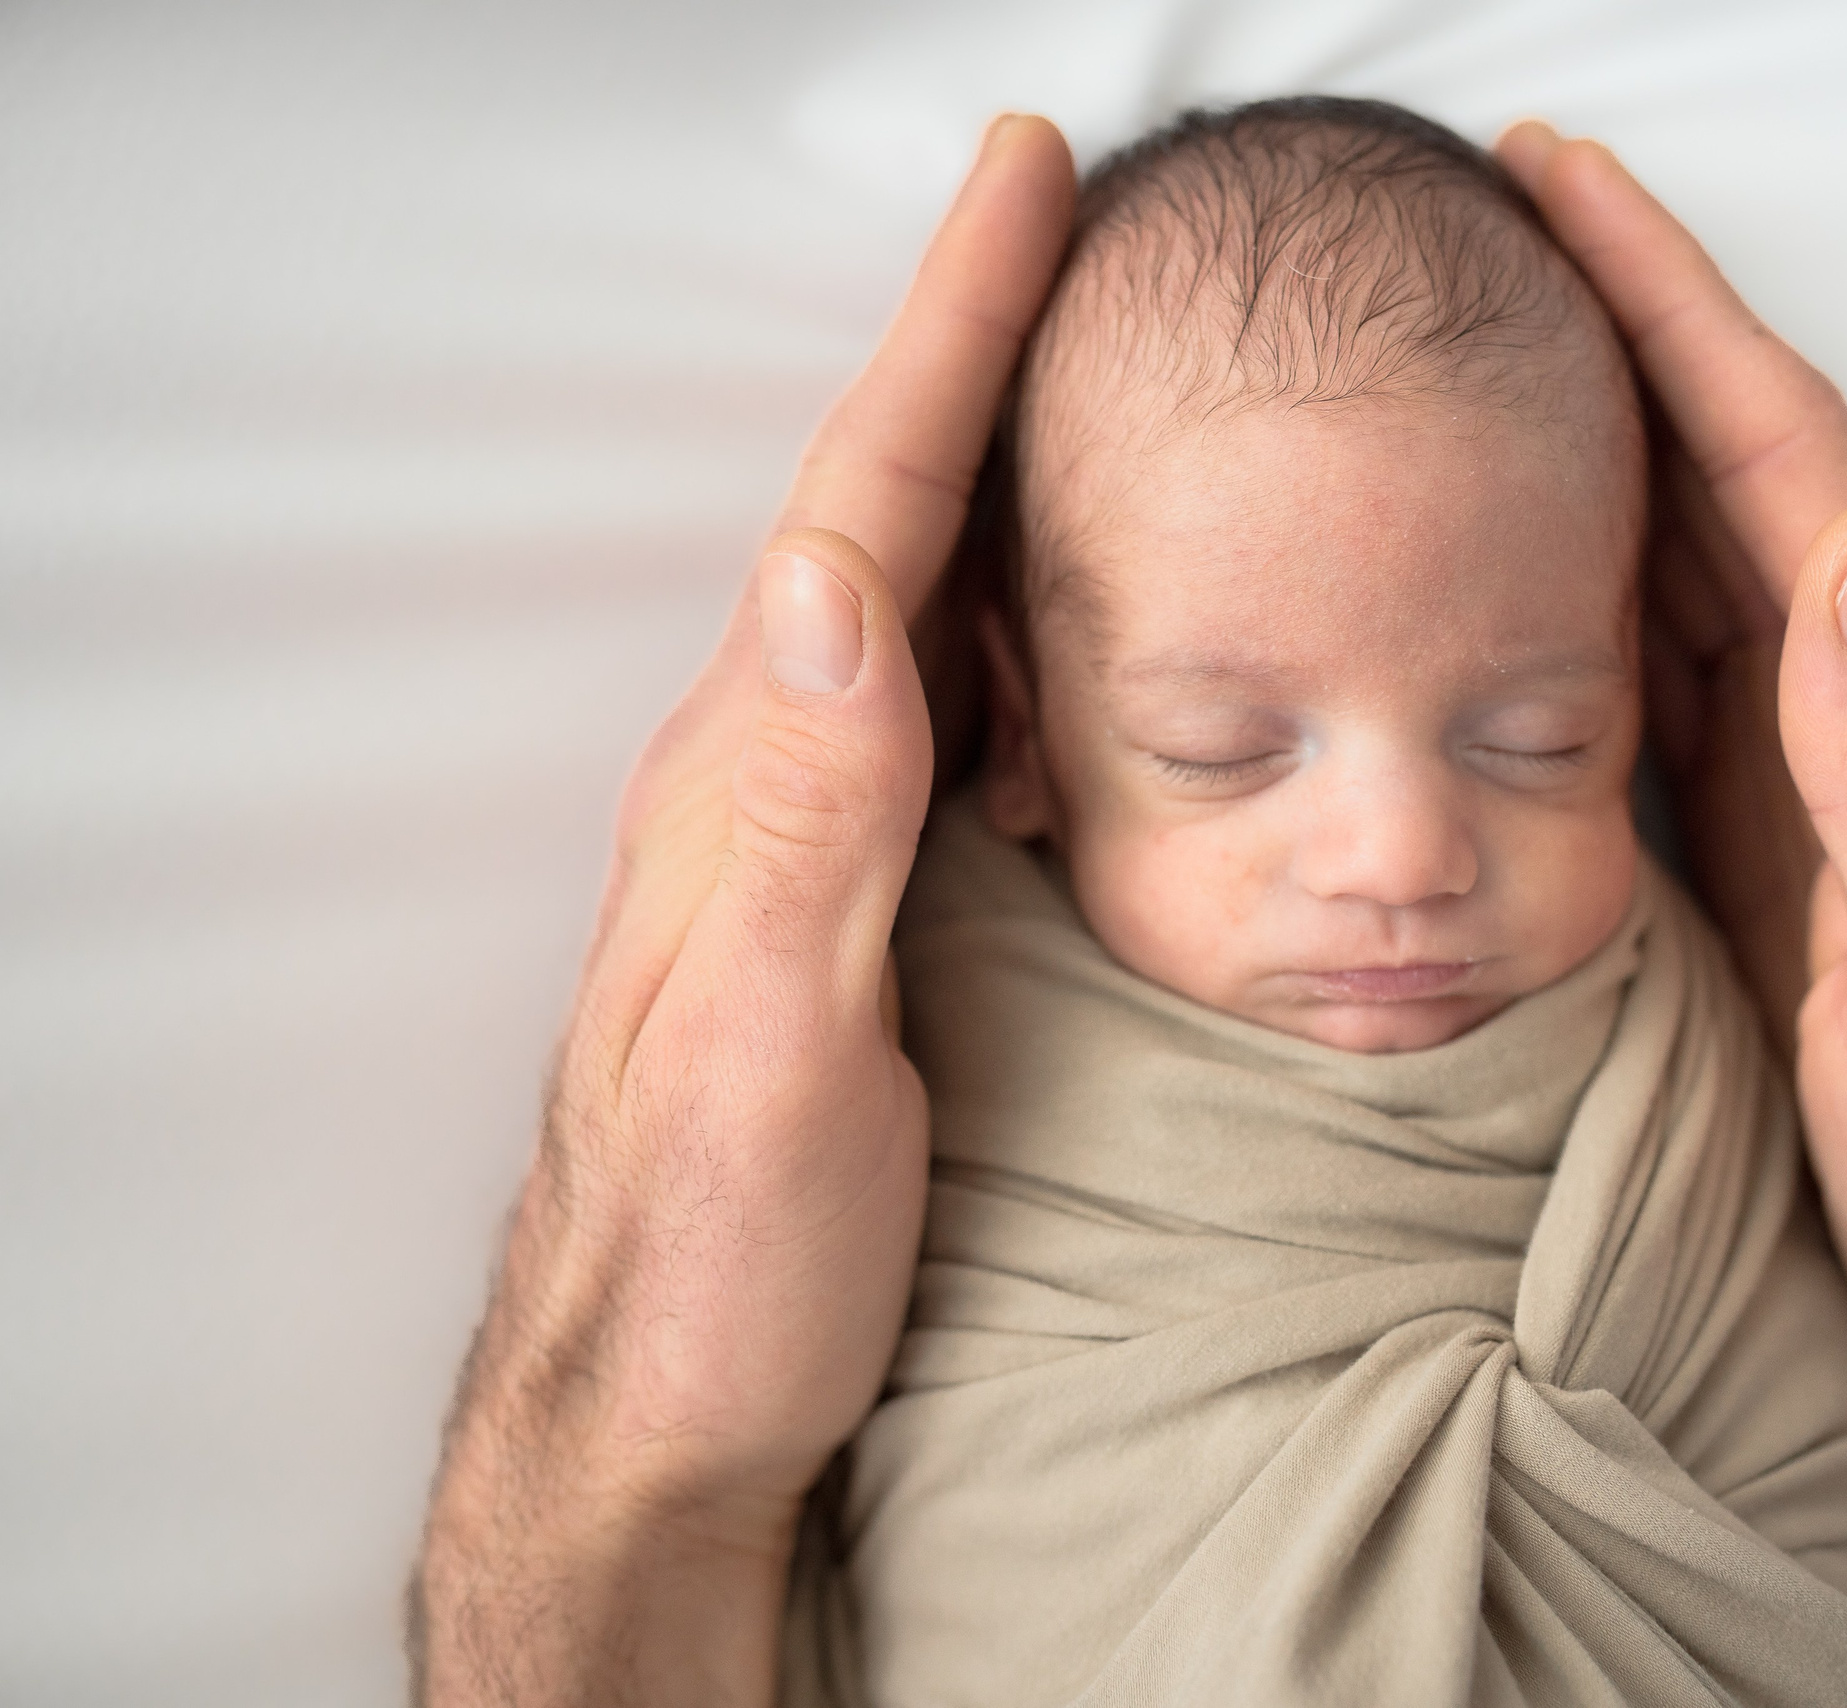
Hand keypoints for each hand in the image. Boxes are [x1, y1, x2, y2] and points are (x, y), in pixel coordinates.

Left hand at [412, 116, 1074, 1704]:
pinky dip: (1040, 638)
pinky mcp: (870, 913)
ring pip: (934, 615)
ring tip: (1112, 380)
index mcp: (760, 787)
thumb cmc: (709, 1266)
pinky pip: (961, 725)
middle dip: (990, 360)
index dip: (950, 340)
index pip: (866, 516)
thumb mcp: (761, 1050)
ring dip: (1018, 482)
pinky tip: (1095, 636)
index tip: (1029, 189)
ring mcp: (821, 846)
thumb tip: (828, 588)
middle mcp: (781, 787)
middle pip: (896, 522)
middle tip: (1091, 236)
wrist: (668, 1421)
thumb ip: (799, 826)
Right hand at [1495, 120, 1846, 1412]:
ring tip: (1480, 345)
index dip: (1677, 315)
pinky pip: (1661, 664)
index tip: (1569, 194)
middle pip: (1732, 468)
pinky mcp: (1762, 842)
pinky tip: (1516, 556)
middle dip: (1619, 327)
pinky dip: (1581, 578)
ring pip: (1686, 552)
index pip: (1790, 462)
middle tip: (1493, 224)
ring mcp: (1816, 774)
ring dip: (1593, 431)